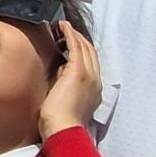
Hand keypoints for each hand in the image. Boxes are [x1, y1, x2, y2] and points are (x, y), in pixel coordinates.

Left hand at [39, 23, 103, 137]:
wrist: (64, 130)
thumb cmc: (59, 122)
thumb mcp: (66, 100)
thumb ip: (66, 85)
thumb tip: (59, 72)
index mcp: (94, 89)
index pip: (91, 64)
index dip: (83, 50)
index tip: (71, 42)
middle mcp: (96, 81)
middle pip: (91, 53)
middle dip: (80, 39)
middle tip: (67, 30)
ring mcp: (89, 76)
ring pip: (85, 48)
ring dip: (74, 34)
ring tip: (63, 26)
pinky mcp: (78, 72)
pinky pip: (76, 47)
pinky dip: (70, 35)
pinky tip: (63, 27)